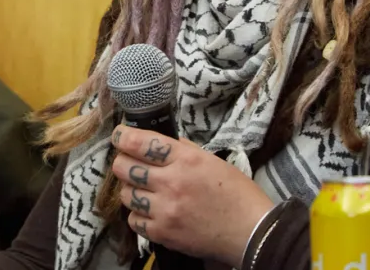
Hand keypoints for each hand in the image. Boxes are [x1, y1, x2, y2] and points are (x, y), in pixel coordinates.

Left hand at [110, 125, 273, 267]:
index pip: (141, 142)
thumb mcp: (212, 161)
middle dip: (123, 162)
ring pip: (126, 194)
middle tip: (128, 163)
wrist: (251, 232)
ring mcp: (165, 209)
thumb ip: (183, 150)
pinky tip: (148, 211)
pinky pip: (134, 221)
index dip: (123, 137)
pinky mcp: (164, 233)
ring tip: (141, 189)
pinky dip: (137, 215)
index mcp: (186, 159)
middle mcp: (172, 182)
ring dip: (130, 189)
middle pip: (125, 167)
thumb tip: (158, 144)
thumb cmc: (237, 194)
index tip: (119, 136)